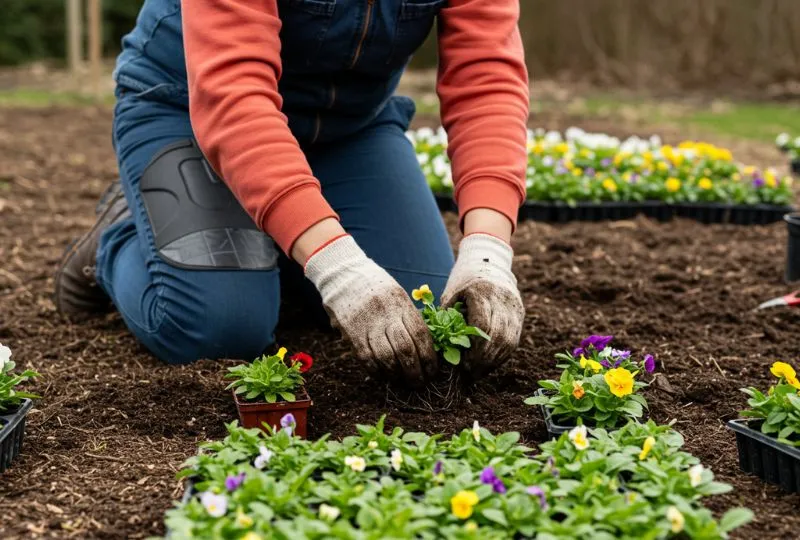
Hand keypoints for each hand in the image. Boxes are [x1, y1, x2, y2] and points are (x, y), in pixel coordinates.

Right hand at [304, 235, 436, 384]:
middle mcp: (386, 313)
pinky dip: (376, 370)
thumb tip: (425, 347)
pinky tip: (383, 375)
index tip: (433, 371)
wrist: (342, 273)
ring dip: (396, 374)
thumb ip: (408, 317)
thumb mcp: (397, 294)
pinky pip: (366, 358)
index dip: (429, 357)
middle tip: (419, 383)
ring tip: (402, 381)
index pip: (421, 334)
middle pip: (405, 349)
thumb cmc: (375, 286)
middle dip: (415, 371)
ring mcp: (367, 323)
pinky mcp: (351, 331)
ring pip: (386, 357)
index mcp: (401, 302)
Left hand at [441, 233, 523, 376]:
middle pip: (497, 336)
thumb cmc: (464, 281)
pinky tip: (490, 363)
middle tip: (471, 373)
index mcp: (481, 292)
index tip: (464, 364)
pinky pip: (514, 339)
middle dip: (484, 359)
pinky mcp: (520, 312)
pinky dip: (503, 354)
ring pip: (509, 340)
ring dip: (494, 360)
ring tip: (479, 372)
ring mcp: (514, 305)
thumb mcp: (452, 295)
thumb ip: (449, 319)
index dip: (473, 349)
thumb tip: (444, 350)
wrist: (489, 262)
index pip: (482, 326)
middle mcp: (501, 298)